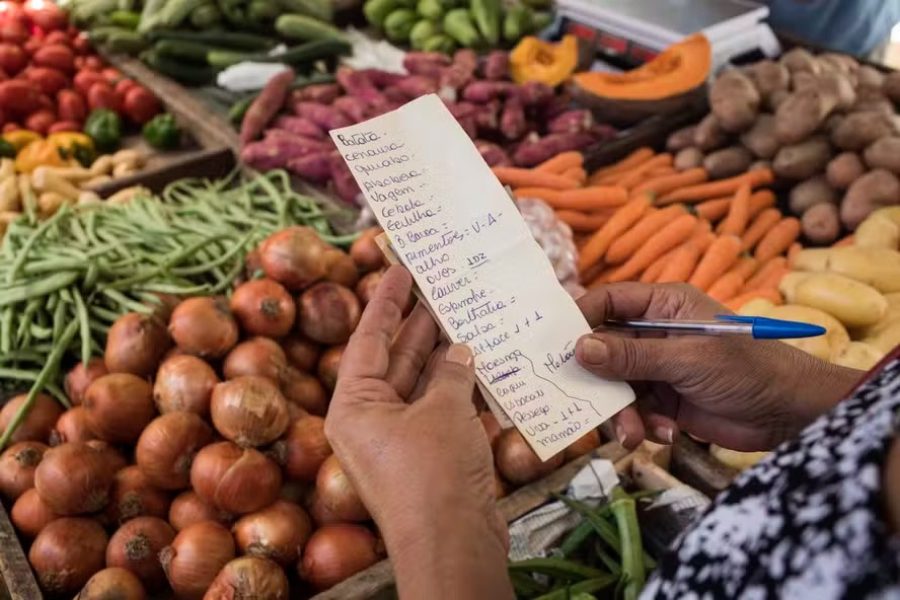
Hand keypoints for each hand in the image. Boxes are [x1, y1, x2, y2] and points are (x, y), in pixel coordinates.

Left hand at [326, 266, 511, 599]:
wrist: (454, 544)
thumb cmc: (434, 472)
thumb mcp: (443, 411)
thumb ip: (451, 373)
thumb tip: (459, 351)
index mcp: (354, 406)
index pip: (368, 339)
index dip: (385, 300)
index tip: (399, 267)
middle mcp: (372, 421)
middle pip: (395, 360)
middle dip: (419, 326)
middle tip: (440, 287)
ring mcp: (401, 441)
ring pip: (423, 386)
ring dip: (446, 357)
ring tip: (467, 316)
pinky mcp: (430, 459)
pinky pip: (443, 412)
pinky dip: (462, 390)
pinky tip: (486, 363)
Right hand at [575, 283, 861, 451]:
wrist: (789, 414)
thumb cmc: (746, 369)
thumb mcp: (686, 359)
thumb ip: (631, 356)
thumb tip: (578, 349)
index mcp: (662, 305)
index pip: (608, 302)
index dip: (580, 318)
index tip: (555, 344)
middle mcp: (654, 332)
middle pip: (603, 347)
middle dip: (596, 377)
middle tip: (578, 398)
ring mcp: (657, 367)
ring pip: (615, 385)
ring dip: (622, 411)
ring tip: (634, 434)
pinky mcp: (663, 400)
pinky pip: (634, 410)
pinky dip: (642, 425)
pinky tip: (662, 435)